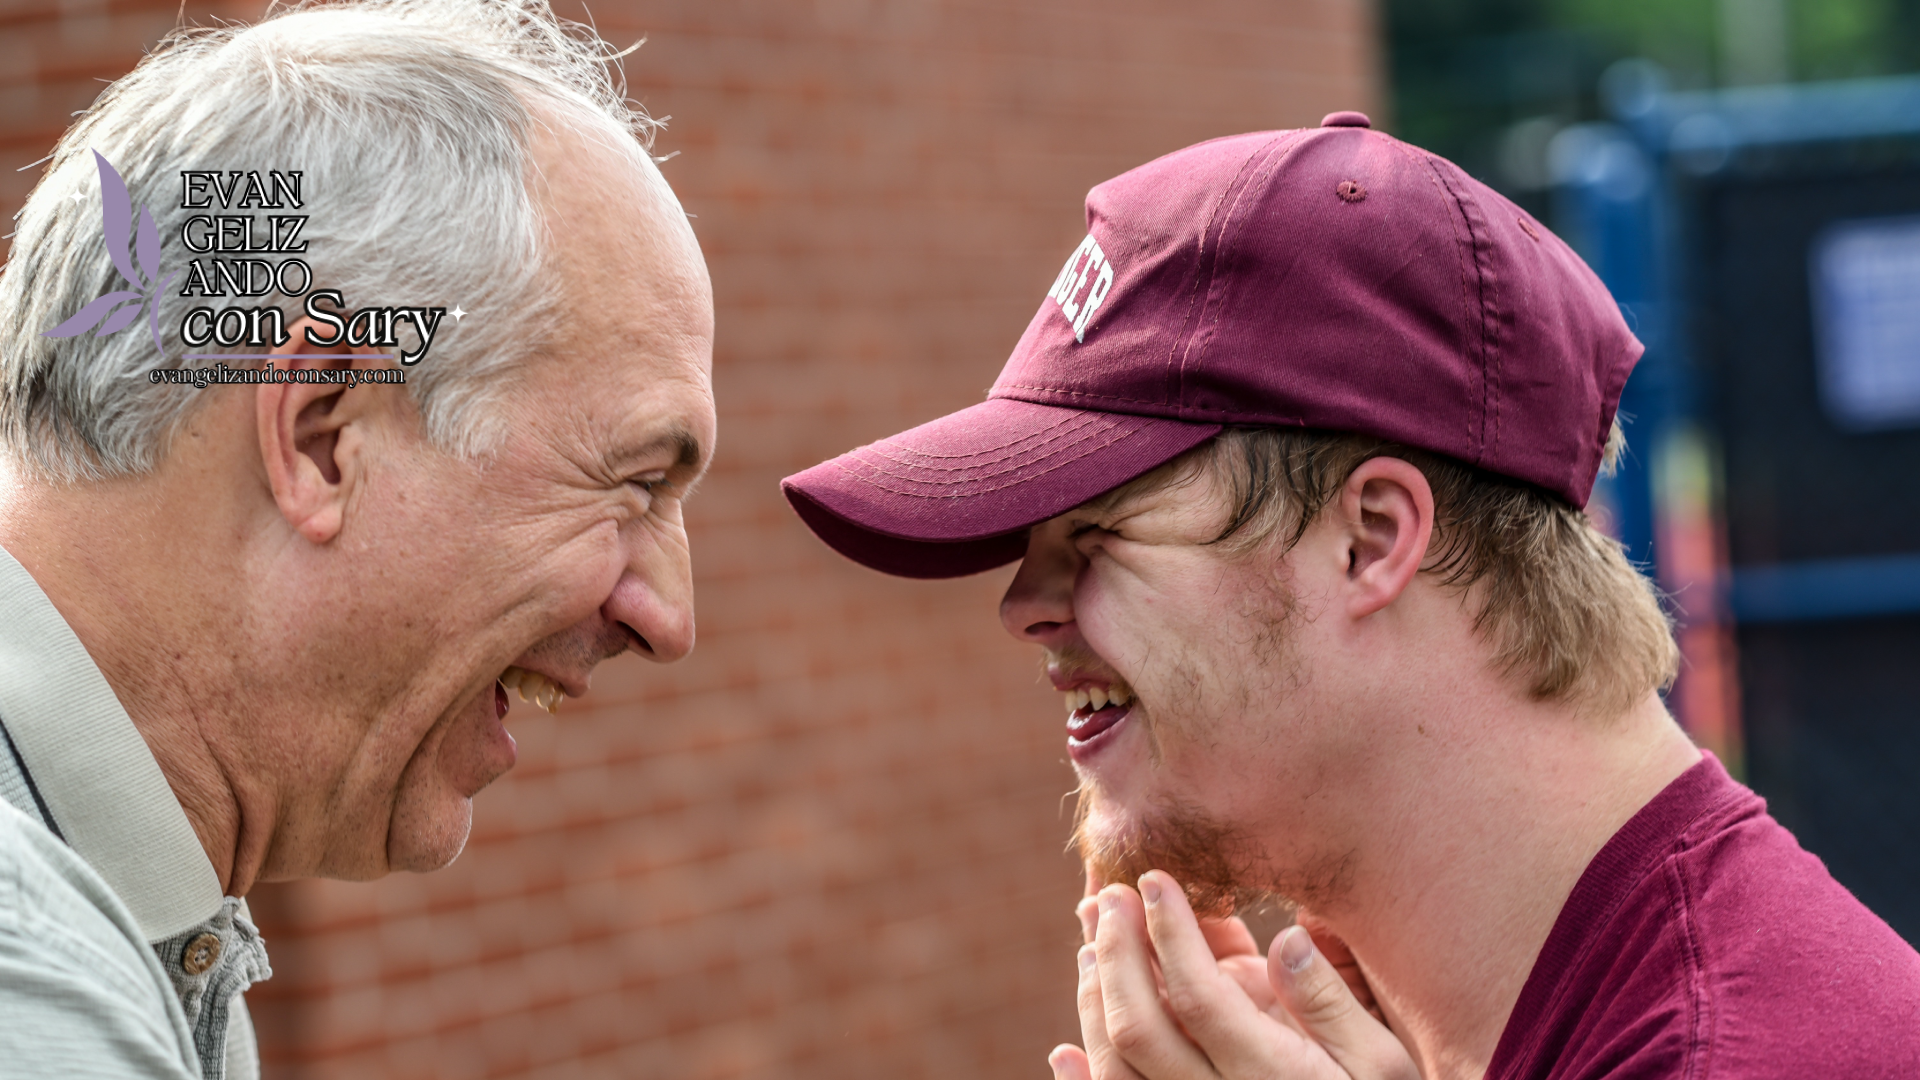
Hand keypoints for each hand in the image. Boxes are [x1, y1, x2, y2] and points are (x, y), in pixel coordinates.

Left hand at [1051, 871, 1417, 1079]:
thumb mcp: (1382, 1062)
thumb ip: (1333, 1002)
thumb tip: (1288, 937)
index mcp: (1270, 1073)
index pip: (1199, 995)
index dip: (1170, 932)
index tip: (1154, 879)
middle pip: (1141, 1026)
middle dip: (1118, 953)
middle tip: (1108, 896)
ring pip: (1119, 1068)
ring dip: (1096, 1001)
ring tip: (1090, 943)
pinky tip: (1063, 1053)